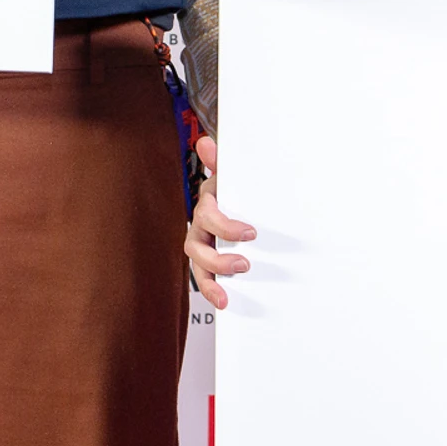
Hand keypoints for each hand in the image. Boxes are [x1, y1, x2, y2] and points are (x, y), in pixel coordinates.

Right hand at [184, 135, 255, 308]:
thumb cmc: (234, 191)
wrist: (242, 203)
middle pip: (196, 246)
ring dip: (212, 281)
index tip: (250, 233)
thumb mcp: (232, 176)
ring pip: (197, 266)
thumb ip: (221, 163)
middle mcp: (201, 228)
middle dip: (218, 258)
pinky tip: (225, 302)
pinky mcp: (211, 264)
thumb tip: (205, 142)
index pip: (207, 216)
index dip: (225, 226)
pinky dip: (213, 292)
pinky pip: (206, 279)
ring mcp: (204, 247)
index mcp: (208, 206)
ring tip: (228, 293)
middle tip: (244, 263)